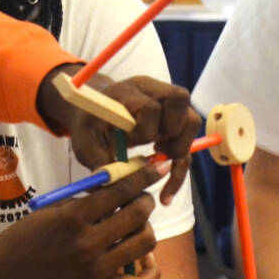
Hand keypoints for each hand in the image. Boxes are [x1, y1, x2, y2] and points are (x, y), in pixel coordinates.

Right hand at [0, 164, 161, 278]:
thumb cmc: (21, 241)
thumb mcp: (49, 212)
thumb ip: (81, 202)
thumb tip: (115, 190)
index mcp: (74, 216)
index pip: (120, 190)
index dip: (142, 177)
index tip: (153, 170)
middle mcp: (88, 241)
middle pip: (137, 214)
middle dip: (146, 201)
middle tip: (143, 199)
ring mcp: (96, 268)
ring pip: (144, 243)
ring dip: (147, 230)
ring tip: (139, 227)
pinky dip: (151, 272)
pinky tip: (145, 261)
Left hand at [37, 68, 199, 201]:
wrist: (93, 113)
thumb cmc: (89, 126)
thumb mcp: (86, 144)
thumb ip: (99, 163)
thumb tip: (109, 187)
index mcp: (128, 91)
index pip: (151, 106)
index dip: (146, 131)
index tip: (131, 142)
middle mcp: (152, 90)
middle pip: (180, 101)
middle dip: (170, 133)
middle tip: (154, 149)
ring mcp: (167, 102)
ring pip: (191, 119)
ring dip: (180, 146)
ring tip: (160, 159)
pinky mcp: (174, 117)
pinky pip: (188, 138)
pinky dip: (180, 165)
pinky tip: (167, 188)